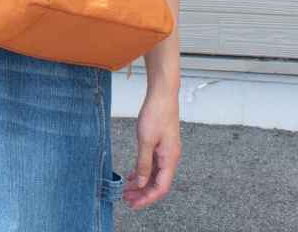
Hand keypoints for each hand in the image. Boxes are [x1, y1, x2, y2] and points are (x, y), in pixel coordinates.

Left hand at [123, 87, 181, 209]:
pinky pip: (153, 164)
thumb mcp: (145, 140)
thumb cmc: (156, 114)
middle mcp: (170, 157)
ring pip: (155, 174)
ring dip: (142, 183)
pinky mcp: (161, 144)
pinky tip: (133, 174)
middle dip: (143, 193)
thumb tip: (142, 183)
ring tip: (127, 189)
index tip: (133, 204)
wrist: (162, 94)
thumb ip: (144, 164)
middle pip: (158, 183)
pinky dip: (143, 171)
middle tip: (127, 199)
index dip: (147, 198)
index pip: (161, 188)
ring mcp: (166, 151)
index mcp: (170, 159)